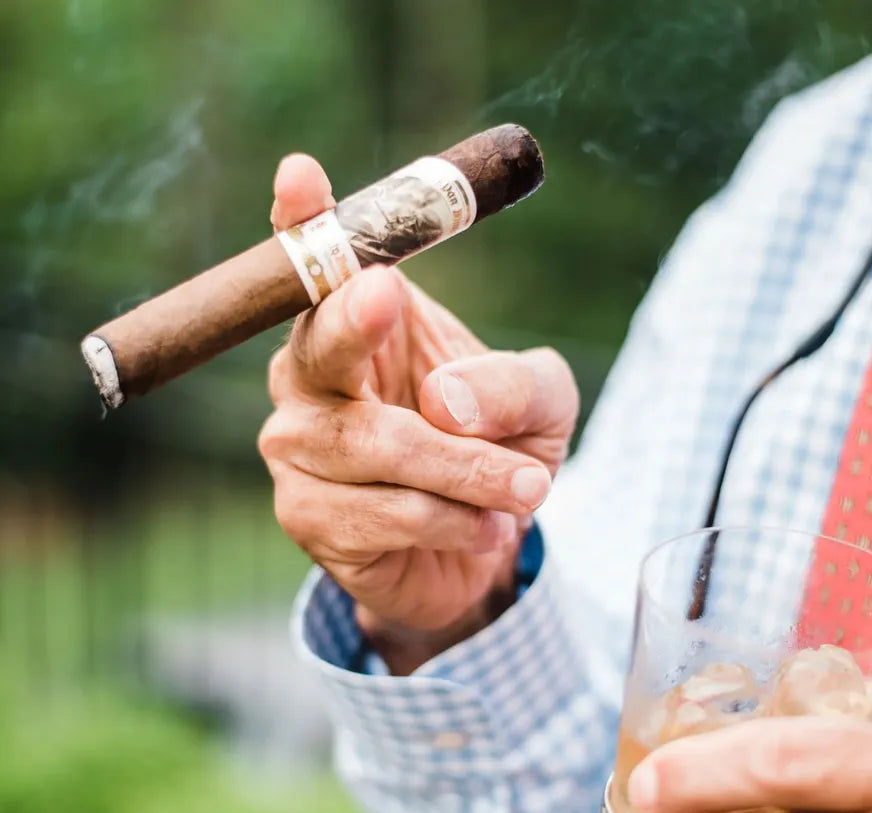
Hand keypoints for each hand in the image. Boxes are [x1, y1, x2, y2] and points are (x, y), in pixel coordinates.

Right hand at [258, 154, 578, 671]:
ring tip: (527, 488)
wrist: (484, 547)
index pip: (319, 267)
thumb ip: (511, 384)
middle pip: (322, 347)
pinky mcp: (307, 516)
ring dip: (468, 471)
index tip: (300, 174)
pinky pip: (383, 512)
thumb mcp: (542, 404)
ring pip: (377, 445)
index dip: (304, 223)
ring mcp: (298, 449)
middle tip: (394, 305)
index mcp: (358, 324)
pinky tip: (484, 527)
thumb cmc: (502, 451)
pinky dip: (453, 521)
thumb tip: (444, 400)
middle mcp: (308, 378)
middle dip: (362, 328)